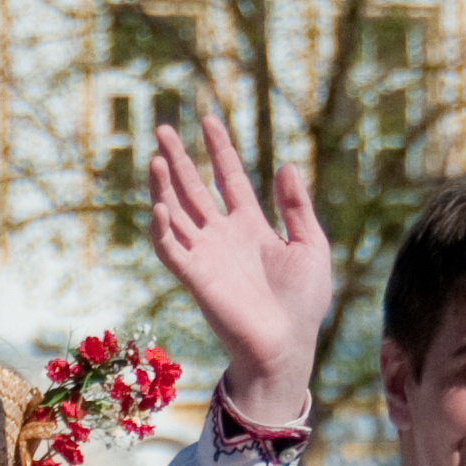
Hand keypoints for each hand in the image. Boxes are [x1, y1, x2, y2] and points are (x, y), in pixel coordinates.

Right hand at [145, 115, 334, 428]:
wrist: (286, 346)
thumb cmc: (303, 303)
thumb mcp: (310, 245)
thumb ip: (297, 206)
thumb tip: (285, 165)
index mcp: (250, 225)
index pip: (229, 178)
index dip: (219, 149)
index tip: (207, 119)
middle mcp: (222, 236)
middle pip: (194, 188)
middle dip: (178, 159)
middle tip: (162, 128)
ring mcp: (205, 255)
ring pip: (176, 213)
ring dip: (163, 186)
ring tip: (155, 157)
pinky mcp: (194, 277)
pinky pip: (171, 249)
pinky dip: (162, 229)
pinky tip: (159, 205)